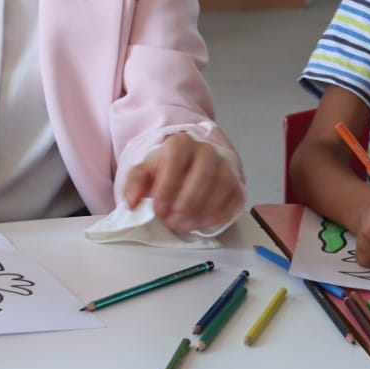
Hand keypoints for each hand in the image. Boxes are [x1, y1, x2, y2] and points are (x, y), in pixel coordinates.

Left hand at [123, 135, 243, 232]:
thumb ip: (135, 183)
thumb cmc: (167, 169)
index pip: (176, 161)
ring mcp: (226, 167)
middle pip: (201, 178)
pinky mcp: (237, 186)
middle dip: (183, 205)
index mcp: (181, 143)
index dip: (166, 188)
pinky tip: (198, 223)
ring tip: (181, 225)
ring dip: (197, 214)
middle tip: (170, 221)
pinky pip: (230, 203)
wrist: (194, 165)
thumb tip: (132, 203)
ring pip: (217, 191)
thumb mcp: (146, 171)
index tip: (157, 209)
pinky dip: (213, 218)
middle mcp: (207, 151)